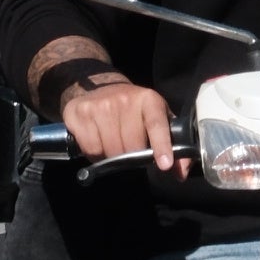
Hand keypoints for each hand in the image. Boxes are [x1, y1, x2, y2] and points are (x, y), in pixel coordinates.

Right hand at [61, 74, 183, 177]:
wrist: (100, 86)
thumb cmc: (133, 109)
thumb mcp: (155, 119)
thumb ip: (170, 145)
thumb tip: (180, 173)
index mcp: (149, 101)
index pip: (157, 124)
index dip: (161, 145)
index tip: (165, 164)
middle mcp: (125, 99)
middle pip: (130, 147)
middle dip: (131, 157)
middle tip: (129, 150)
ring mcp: (100, 104)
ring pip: (109, 151)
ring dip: (111, 156)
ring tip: (113, 144)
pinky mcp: (79, 111)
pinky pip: (90, 149)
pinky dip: (95, 153)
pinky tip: (98, 141)